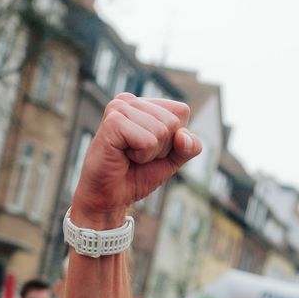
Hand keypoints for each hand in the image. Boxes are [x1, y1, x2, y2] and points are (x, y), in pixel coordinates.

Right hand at [71, 94, 201, 222]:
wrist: (109, 197)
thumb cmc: (136, 175)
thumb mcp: (172, 160)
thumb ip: (189, 147)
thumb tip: (183, 135)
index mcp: (143, 103)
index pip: (182, 111)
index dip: (175, 138)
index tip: (151, 149)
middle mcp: (129, 100)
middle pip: (173, 122)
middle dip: (162, 148)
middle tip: (138, 155)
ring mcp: (119, 108)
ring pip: (161, 131)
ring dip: (150, 153)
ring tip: (129, 156)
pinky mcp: (113, 122)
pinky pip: (147, 141)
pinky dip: (141, 156)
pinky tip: (123, 156)